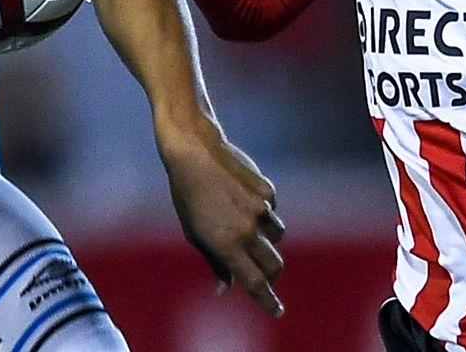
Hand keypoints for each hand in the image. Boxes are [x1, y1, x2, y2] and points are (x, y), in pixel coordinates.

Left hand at [157, 118, 284, 316]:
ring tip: (243, 223)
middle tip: (264, 276)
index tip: (277, 312)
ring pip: (277, 237)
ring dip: (267, 240)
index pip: (254, 282)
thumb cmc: (188, 196)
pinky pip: (273, 211)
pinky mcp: (268, 191)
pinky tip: (242, 197)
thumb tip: (224, 288)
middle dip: (271, 276)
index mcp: (226, 245)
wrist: (195, 153)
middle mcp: (247, 230)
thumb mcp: (194, 234)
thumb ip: (215, 262)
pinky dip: (263, 213)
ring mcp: (260, 210)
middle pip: (273, 266)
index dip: (267, 301)